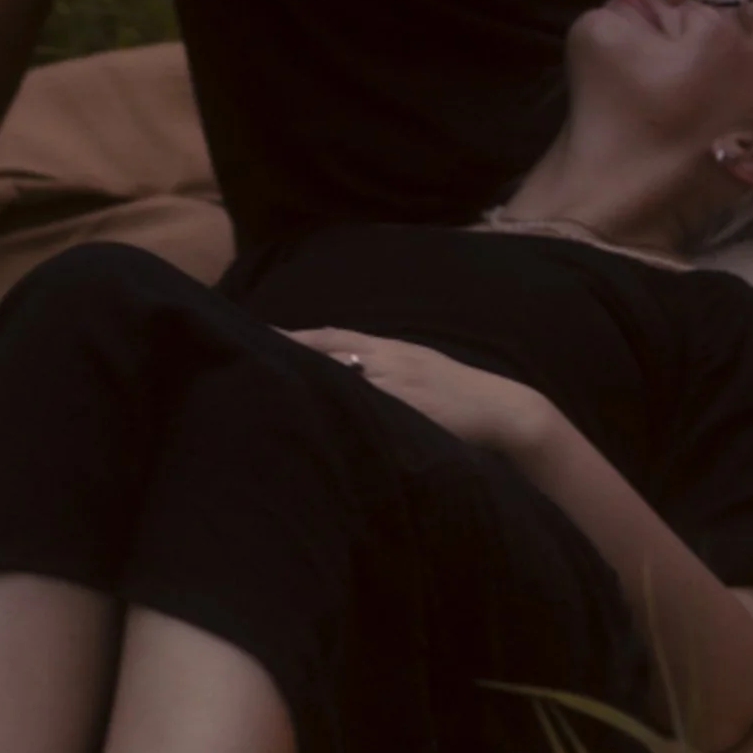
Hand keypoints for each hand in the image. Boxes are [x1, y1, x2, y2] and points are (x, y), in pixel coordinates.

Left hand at [286, 326, 547, 459]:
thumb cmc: (458, 395)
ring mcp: (398, 387)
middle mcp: (389, 362)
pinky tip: (316, 417)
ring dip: (310, 381)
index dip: (296, 337)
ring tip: (269, 387)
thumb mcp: (418, 369)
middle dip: (292, 353)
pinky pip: (368, 409)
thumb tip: (344, 372)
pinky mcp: (409, 412)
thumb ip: (382, 369)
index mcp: (389, 350)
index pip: (333, 337)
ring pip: (344, 380)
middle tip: (249, 355)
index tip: (260, 335)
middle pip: (329, 353)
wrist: (503, 411)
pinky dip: (344, 408)